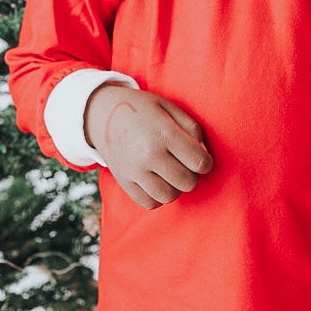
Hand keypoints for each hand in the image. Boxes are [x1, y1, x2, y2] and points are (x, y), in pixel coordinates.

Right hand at [84, 83, 213, 209]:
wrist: (103, 114)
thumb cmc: (144, 110)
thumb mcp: (170, 107)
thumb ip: (193, 129)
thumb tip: (204, 156)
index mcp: (163, 133)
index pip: (200, 162)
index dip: (206, 162)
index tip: (200, 157)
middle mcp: (148, 155)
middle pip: (187, 182)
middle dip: (192, 175)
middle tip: (184, 164)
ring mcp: (134, 171)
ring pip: (169, 196)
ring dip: (175, 187)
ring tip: (170, 173)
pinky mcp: (124, 182)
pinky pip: (150, 203)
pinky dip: (158, 196)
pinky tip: (157, 181)